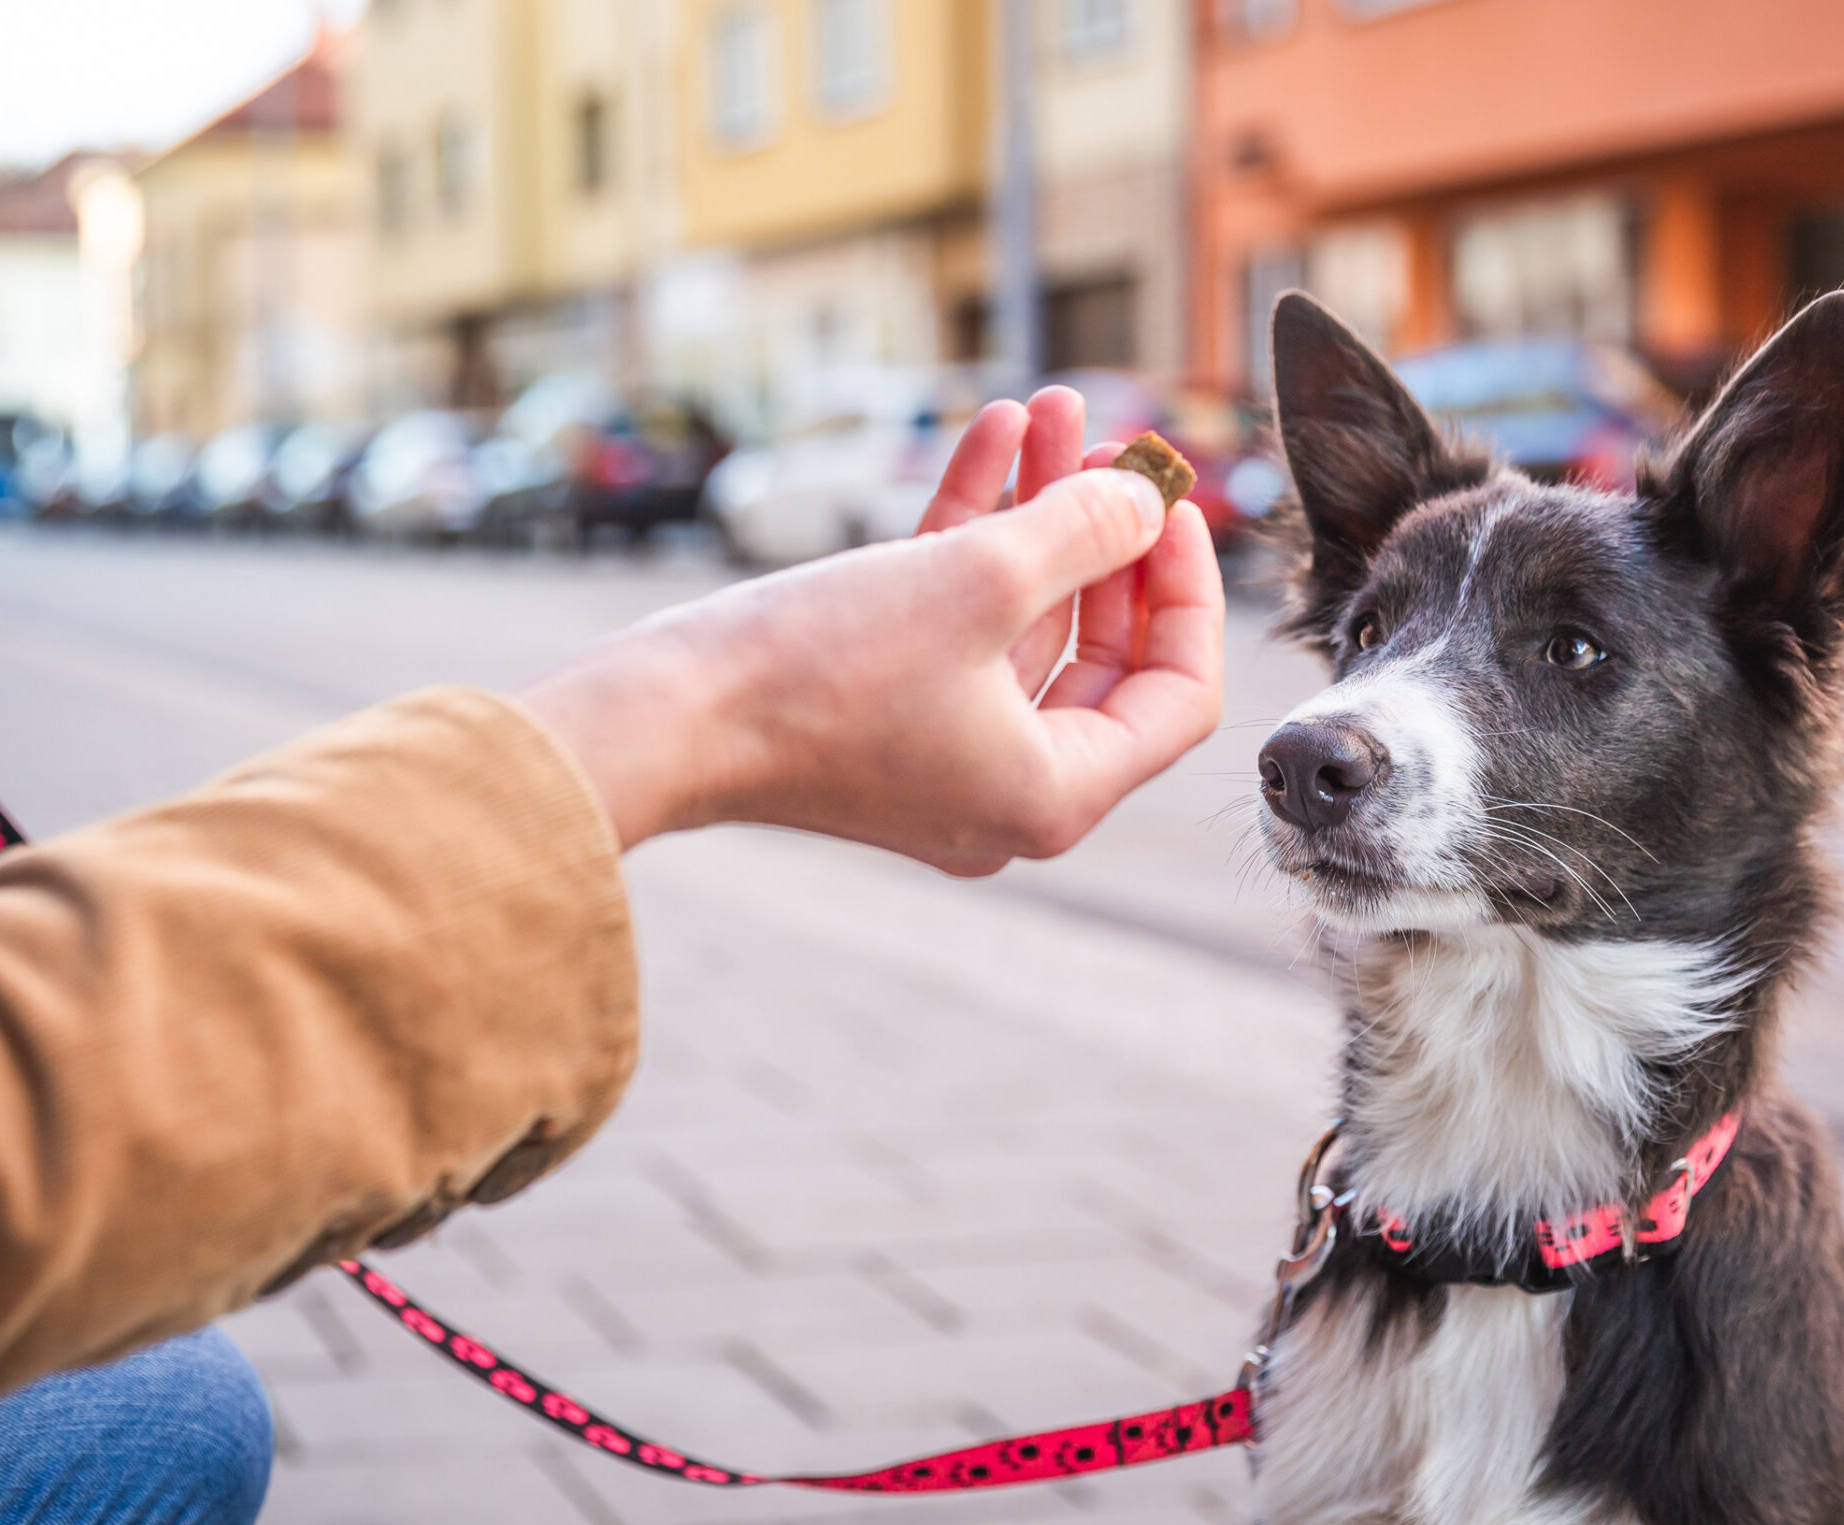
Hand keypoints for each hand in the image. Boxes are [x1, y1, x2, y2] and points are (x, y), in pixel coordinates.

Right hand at [516, 394, 1225, 874]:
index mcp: (1052, 795)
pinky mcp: (883, 716)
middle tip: (1114, 444)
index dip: (1188, 591)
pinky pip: (955, 620)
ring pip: (1023, 620)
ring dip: (1040, 512)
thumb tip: (1146, 502)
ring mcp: (943, 756)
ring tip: (1049, 408)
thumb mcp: (976, 581)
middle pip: (1104, 653)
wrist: (655, 718)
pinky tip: (989, 436)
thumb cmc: (812, 673)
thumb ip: (1083, 532)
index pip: (1176, 697)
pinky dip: (973, 535)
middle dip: (1108, 534)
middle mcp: (1006, 792)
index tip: (1172, 504)